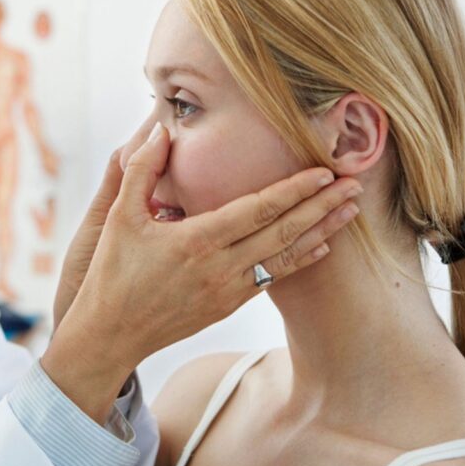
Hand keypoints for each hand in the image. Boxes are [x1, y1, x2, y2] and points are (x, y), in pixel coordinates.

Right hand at [42, 123, 360, 422]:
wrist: (110, 335)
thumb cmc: (112, 273)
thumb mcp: (118, 217)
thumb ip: (141, 169)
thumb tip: (158, 130)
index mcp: (197, 241)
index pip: (258, 209)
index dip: (295, 189)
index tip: (323, 171)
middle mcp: (220, 267)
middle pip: (284, 231)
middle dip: (323, 206)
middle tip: (355, 185)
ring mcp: (228, 291)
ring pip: (286, 257)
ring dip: (321, 232)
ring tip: (349, 212)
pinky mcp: (228, 306)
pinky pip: (273, 279)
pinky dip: (300, 260)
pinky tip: (320, 246)